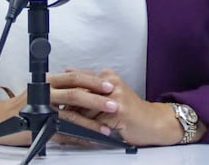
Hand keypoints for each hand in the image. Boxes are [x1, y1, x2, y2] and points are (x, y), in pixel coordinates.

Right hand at [0, 72, 118, 145]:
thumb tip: (87, 90)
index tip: (109, 85)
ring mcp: (41, 109)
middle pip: (75, 92)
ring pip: (70, 113)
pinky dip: (79, 136)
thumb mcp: (42, 92)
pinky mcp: (39, 126)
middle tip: (113, 103)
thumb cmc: (22, 107)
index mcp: (47, 81)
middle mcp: (44, 92)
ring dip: (91, 121)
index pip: (74, 77)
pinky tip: (90, 139)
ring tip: (106, 126)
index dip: (93, 80)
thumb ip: (61, 90)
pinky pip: (63, 132)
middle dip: (97, 99)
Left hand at [63, 68, 198, 146]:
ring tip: (68, 127)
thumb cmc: (130, 110)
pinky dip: (88, 129)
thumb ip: (91, 87)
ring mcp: (115, 96)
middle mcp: (111, 83)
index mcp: (108, 76)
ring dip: (77, 120)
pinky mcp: (119, 110)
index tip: (56, 100)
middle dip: (70, 108)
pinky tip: (84, 133)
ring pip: (86, 109)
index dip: (67, 93)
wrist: (152, 122)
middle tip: (58, 115)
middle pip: (81, 95)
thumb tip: (68, 79)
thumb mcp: (110, 94)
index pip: (80, 81)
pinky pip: (96, 121)